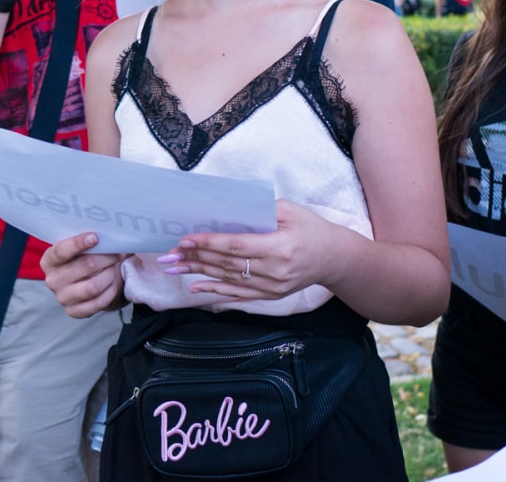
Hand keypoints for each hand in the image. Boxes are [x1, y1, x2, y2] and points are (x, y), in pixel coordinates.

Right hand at [42, 232, 125, 318]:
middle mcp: (52, 280)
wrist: (85, 280)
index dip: (78, 244)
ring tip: (114, 269)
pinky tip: (112, 284)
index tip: (96, 237)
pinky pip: (97, 303)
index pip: (61, 251)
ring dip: (109, 275)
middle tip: (117, 254)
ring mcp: (62, 297)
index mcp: (49, 260)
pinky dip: (110, 292)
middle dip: (106, 258)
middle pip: (84, 266)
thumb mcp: (82, 247)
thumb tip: (115, 238)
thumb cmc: (83, 258)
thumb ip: (91, 242)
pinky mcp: (73, 311)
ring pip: (92, 287)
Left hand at [162, 200, 339, 300]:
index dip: (209, 243)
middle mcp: (274, 270)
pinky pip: (237, 294)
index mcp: (280, 246)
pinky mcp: (270, 295)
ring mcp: (272, 286)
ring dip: (199, 273)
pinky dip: (215, 292)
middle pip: (227, 264)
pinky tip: (196, 288)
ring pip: (228, 280)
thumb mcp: (291, 211)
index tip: (186, 239)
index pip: (236, 246)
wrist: (334, 258)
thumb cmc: (312, 229)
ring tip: (175, 267)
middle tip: (171, 253)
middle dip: (196, 258)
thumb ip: (261, 210)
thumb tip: (227, 210)